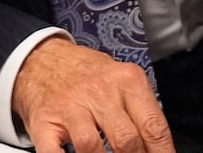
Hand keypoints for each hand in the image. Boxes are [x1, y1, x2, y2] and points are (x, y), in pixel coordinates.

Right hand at [12, 38, 172, 152]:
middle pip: (127, 141)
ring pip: (92, 148)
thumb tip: (160, 147)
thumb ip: (140, 110)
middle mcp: (99, 92)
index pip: (154, 128)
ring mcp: (69, 108)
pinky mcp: (45, 122)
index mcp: (126, 80)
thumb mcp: (120, 78)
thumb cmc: (87, 74)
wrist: (41, 58)